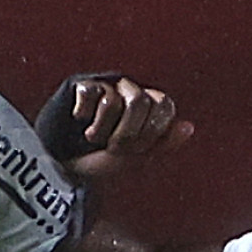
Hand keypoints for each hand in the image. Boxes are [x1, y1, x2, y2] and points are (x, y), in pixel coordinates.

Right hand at [59, 77, 193, 183]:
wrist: (63, 167)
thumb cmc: (100, 162)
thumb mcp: (136, 158)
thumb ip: (163, 142)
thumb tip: (189, 127)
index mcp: (148, 104)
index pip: (164, 106)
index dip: (152, 132)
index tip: (136, 148)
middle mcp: (129, 90)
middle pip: (141, 102)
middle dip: (126, 135)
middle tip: (111, 147)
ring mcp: (106, 86)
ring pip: (116, 101)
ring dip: (103, 129)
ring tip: (92, 139)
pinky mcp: (81, 85)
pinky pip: (91, 93)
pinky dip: (84, 114)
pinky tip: (79, 121)